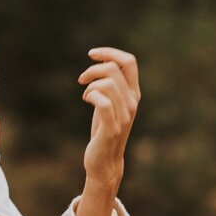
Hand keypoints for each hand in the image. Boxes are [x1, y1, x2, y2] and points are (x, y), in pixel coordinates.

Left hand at [77, 46, 139, 215]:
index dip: (110, 52)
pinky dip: (91, 96)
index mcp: (134, 93)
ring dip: (90, 85)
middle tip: (81, 80)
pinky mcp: (112, 127)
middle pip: (114, 69)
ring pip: (107, 83)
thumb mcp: (110, 103)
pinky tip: (86, 100)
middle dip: (93, 69)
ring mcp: (124, 115)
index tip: (91, 54)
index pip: (129, 61)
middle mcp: (132, 102)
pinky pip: (102, 102)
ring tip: (85, 96)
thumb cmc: (104, 130)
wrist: (105, 162)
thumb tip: (102, 63)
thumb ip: (112, 85)